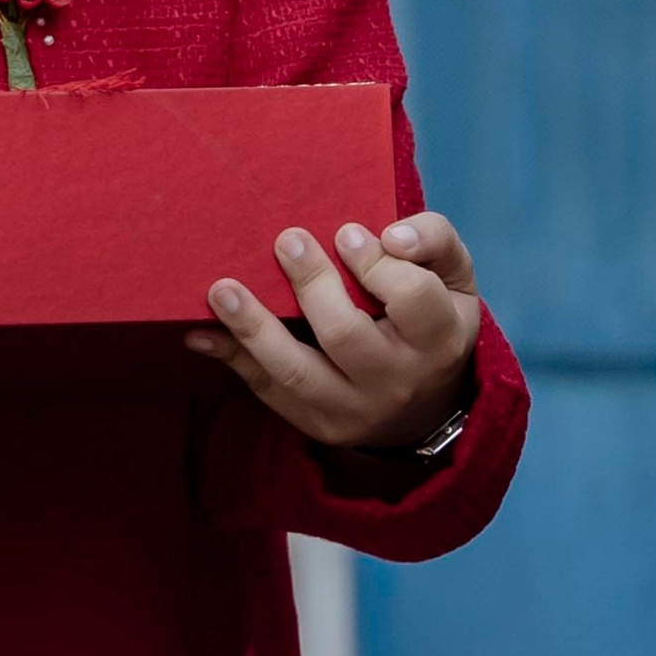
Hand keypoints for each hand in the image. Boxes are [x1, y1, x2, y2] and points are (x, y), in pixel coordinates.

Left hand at [186, 212, 479, 454]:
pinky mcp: (318, 423)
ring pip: (296, 371)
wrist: (426, 403)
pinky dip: (232, 359)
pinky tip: (202, 333)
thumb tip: (390, 234)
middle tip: (286, 240)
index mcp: (438, 339)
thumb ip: (435, 241)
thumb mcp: (453, 278)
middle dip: (311, 284)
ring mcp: (354, 409)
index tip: (346, 232)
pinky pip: (269, 391)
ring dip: (253, 329)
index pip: (412, 299)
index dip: (377, 264)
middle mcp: (398, 382)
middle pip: (346, 335)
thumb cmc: (431, 319)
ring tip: (221, 290)